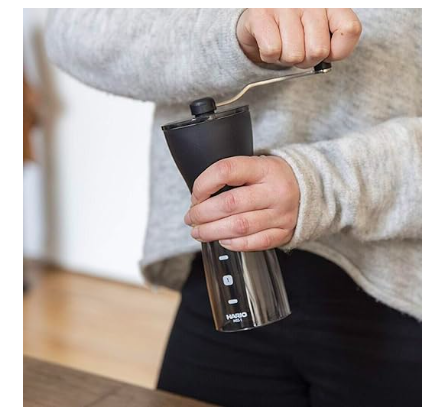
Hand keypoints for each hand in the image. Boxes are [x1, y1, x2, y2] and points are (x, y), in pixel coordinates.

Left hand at [184, 156, 299, 250]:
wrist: (308, 189)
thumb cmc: (271, 178)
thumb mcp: (256, 165)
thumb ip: (231, 176)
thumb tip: (199, 197)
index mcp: (265, 168)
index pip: (226, 170)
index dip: (203, 184)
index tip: (195, 195)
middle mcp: (275, 191)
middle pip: (230, 204)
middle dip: (202, 214)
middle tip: (191, 218)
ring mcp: (281, 214)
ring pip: (240, 227)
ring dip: (212, 232)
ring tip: (199, 232)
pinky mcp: (283, 233)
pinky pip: (254, 243)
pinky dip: (233, 244)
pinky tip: (222, 240)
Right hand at [236, 8, 361, 67]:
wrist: (258, 23)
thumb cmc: (292, 30)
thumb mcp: (319, 34)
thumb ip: (333, 44)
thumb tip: (328, 56)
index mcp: (329, 3)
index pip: (349, 30)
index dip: (338, 51)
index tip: (327, 51)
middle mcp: (309, 0)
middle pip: (318, 50)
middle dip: (306, 60)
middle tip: (298, 49)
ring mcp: (284, 5)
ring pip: (293, 55)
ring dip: (285, 59)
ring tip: (282, 45)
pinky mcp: (261, 14)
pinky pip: (272, 51)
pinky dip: (269, 56)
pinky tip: (269, 43)